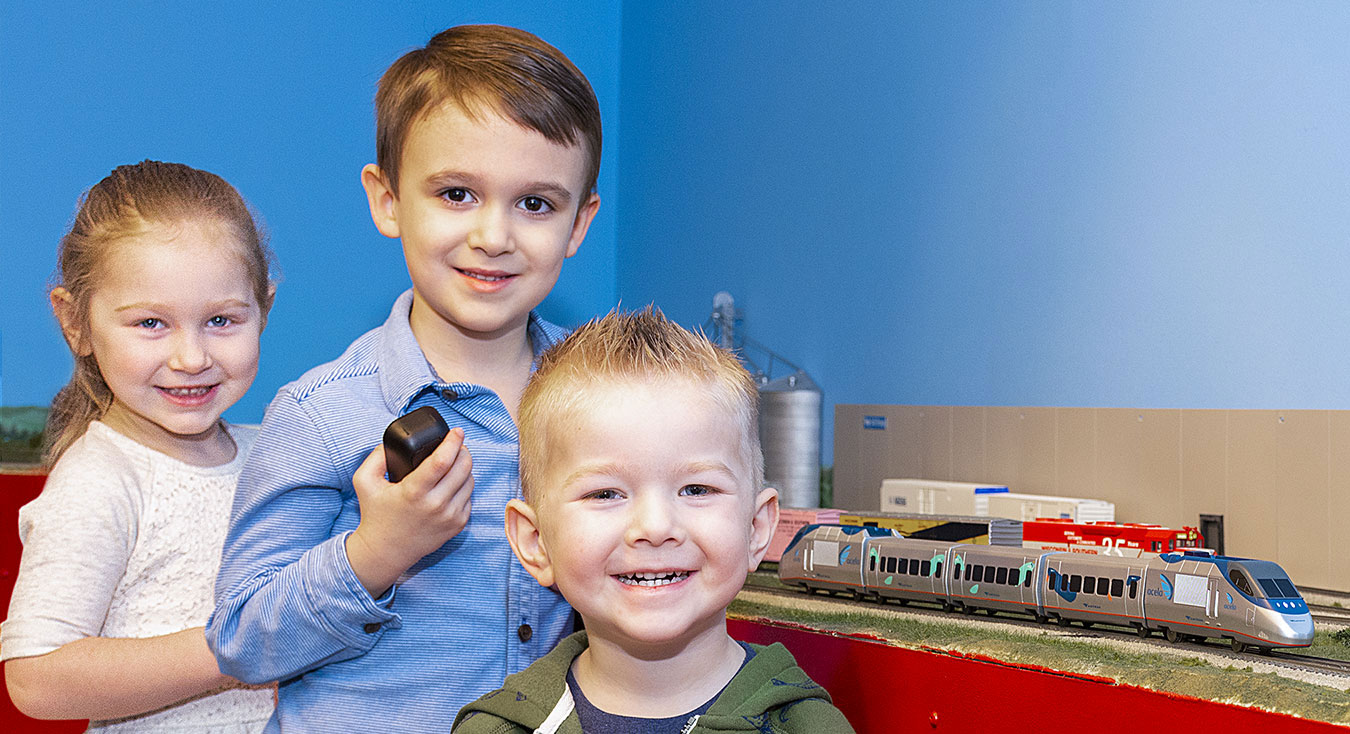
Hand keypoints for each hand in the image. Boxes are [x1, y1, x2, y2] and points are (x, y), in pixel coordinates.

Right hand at [346, 427, 472, 596]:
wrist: (385, 552)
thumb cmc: (375, 515)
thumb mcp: (364, 482)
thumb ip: (375, 457)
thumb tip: (392, 442)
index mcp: (414, 492)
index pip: (442, 461)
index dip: (453, 442)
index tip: (457, 431)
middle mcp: (435, 505)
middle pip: (463, 468)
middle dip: (463, 450)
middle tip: (457, 444)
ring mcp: (449, 517)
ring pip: (469, 481)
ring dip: (465, 468)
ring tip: (455, 462)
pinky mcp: (457, 525)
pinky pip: (469, 498)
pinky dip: (464, 486)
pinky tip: (454, 482)